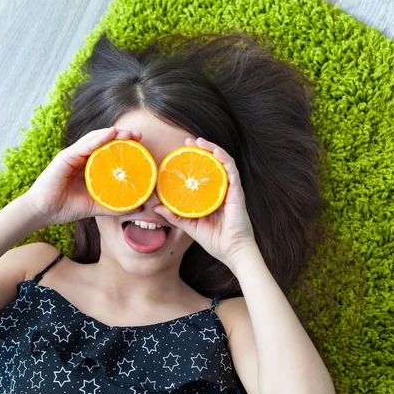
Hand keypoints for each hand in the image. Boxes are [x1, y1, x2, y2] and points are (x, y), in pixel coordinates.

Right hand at [21, 126, 141, 227]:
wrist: (45, 212)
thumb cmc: (68, 207)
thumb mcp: (98, 205)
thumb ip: (117, 205)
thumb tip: (141, 205)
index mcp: (89, 166)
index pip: (108, 151)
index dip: (124, 146)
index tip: (141, 145)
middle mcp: (82, 157)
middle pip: (103, 142)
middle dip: (122, 137)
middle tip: (138, 136)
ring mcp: (73, 155)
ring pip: (95, 139)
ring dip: (112, 134)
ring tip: (127, 133)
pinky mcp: (65, 157)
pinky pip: (83, 146)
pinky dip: (97, 139)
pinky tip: (110, 134)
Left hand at [153, 137, 256, 268]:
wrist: (232, 252)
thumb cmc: (215, 240)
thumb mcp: (189, 225)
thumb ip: (175, 215)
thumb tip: (156, 207)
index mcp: (212, 196)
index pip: (205, 172)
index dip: (195, 160)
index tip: (181, 152)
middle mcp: (223, 189)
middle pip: (214, 163)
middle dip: (202, 149)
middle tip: (188, 141)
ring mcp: (231, 190)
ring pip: (224, 162)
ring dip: (212, 148)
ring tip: (199, 141)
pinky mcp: (237, 193)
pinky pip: (232, 171)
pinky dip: (224, 159)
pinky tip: (216, 151)